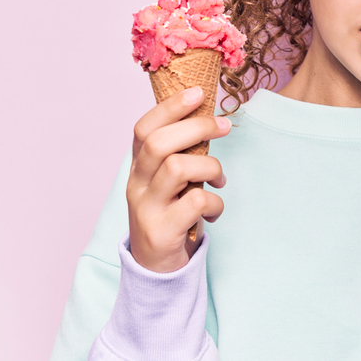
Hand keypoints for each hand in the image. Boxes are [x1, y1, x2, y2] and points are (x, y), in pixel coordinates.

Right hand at [127, 86, 230, 272]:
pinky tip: (214, 211)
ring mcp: (146, 208)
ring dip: (210, 167)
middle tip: (225, 126)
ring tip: (219, 180)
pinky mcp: (161, 231)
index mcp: (138, 167)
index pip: (144, 128)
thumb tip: (210, 118)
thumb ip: (181, 155)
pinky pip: (195, 202)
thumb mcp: (170, 182)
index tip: (198, 92)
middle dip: (197, 127)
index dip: (170, 107)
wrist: (156, 269)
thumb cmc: (171, 214)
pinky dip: (215, 202)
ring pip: (177, 168)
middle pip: (159, 143)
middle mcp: (136, 185)